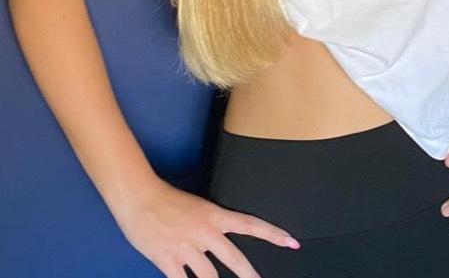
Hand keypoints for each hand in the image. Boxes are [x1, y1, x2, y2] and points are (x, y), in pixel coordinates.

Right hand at [113, 175, 300, 277]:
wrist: (139, 196)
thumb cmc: (166, 198)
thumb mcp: (196, 208)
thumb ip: (208, 226)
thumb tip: (214, 246)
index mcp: (214, 215)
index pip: (250, 224)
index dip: (272, 234)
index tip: (291, 242)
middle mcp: (204, 232)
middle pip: (233, 259)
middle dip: (249, 275)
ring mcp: (186, 247)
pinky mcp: (167, 260)